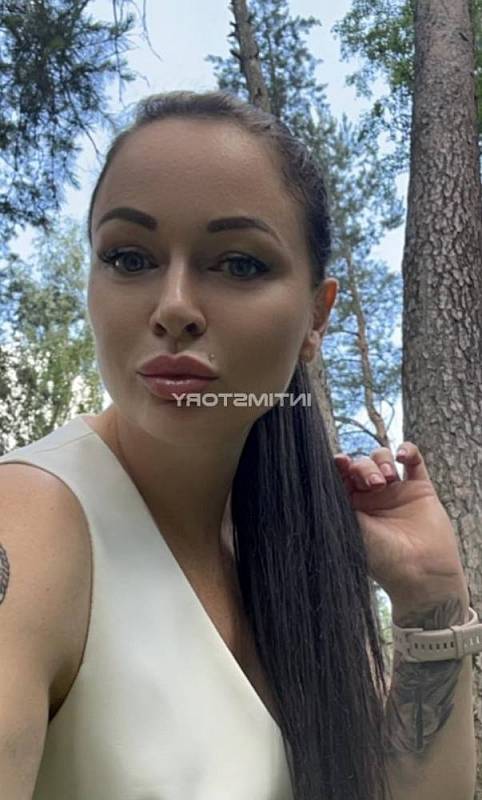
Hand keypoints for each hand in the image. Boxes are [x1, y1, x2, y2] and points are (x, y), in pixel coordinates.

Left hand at [333, 443, 468, 611]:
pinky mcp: (419, 489)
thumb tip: (305, 484)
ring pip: (383, 457)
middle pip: (361, 464)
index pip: (340, 476)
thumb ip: (333, 504)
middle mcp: (371, 496)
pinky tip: (402, 456)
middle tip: (374, 484)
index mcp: (352, 506)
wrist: (420, 574)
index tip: (339, 462)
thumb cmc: (381, 559)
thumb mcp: (349, 530)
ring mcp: (396, 491)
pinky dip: (407, 450)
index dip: (338, 465)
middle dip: (364, 468)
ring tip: (387, 479)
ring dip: (381, 460)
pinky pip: (413, 459)